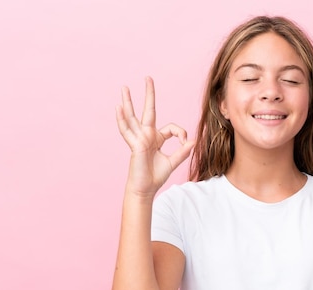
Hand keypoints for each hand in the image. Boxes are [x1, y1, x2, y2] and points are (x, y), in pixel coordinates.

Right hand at [116, 77, 194, 197]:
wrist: (145, 188)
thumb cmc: (156, 176)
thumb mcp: (172, 162)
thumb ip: (182, 151)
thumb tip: (193, 141)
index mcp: (156, 138)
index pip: (171, 128)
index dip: (181, 133)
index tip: (185, 142)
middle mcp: (146, 135)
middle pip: (148, 111)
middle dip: (149, 94)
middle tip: (148, 78)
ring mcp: (139, 139)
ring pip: (132, 117)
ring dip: (128, 102)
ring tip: (124, 88)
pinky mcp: (135, 145)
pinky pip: (127, 130)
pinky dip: (122, 119)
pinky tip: (119, 107)